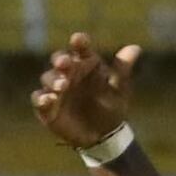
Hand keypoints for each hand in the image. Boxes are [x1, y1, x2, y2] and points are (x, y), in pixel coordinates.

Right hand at [32, 32, 139, 153]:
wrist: (103, 135)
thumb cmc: (111, 107)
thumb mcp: (119, 89)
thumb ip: (122, 69)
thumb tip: (136, 48)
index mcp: (86, 64)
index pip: (81, 49)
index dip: (79, 42)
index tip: (78, 40)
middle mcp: (69, 73)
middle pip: (60, 60)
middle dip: (61, 60)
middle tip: (65, 63)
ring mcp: (56, 89)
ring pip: (48, 77)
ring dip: (53, 79)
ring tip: (62, 86)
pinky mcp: (47, 106)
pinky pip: (39, 99)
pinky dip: (41, 99)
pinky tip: (49, 100)